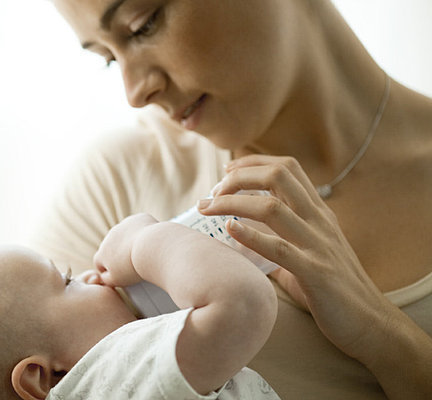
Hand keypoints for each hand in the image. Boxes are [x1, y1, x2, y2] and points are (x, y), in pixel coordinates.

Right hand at [93, 213, 157, 286]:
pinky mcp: (137, 219)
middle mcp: (109, 237)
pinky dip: (142, 233)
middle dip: (119, 254)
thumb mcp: (117, 281)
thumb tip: (103, 277)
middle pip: (112, 247)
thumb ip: (107, 280)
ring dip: (130, 242)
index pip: (99, 263)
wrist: (152, 248)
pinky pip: (138, 226)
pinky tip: (150, 241)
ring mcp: (123, 226)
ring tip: (143, 252)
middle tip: (133, 264)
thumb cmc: (135, 267)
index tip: (120, 274)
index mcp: (102, 253)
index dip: (109, 270)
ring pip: (125, 235)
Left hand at [198, 154, 395, 364]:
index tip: (227, 170)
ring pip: (272, 207)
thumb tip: (242, 241)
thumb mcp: (309, 253)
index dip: (253, 162)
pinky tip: (229, 229)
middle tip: (213, 192)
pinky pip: (280, 248)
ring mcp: (318, 244)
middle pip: (278, 176)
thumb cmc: (334, 290)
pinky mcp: (315, 272)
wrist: (371, 322)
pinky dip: (251, 236)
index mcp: (318, 213)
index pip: (287, 168)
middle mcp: (319, 221)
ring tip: (208, 207)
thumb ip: (280, 242)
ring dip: (233, 202)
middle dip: (239, 176)